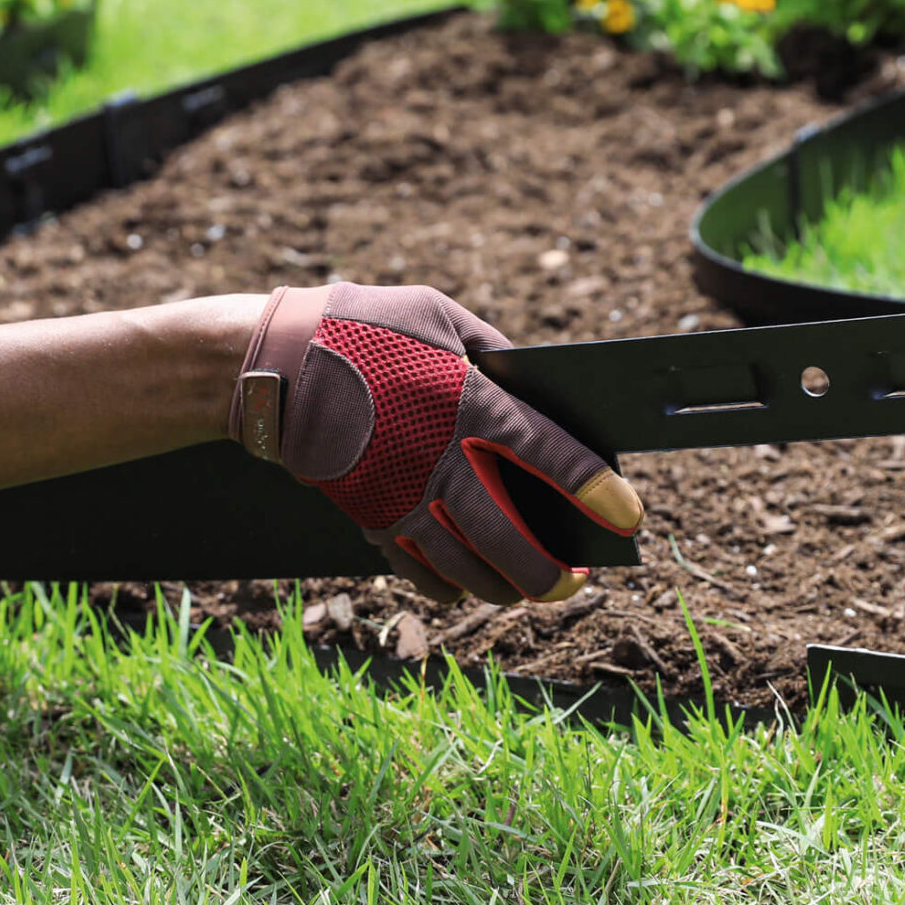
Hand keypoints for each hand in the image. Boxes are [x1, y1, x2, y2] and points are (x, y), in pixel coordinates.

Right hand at [230, 283, 643, 604]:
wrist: (275, 366)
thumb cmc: (366, 327)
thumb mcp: (441, 316)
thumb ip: (495, 353)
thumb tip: (538, 391)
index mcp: (470, 403)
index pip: (551, 457)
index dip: (595, 491)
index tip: (629, 514)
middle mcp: (442, 461)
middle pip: (512, 539)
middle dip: (554, 573)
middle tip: (577, 580)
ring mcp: (403, 498)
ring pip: (469, 568)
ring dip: (508, 588)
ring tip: (533, 589)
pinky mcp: (370, 518)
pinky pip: (418, 572)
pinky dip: (449, 587)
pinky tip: (470, 586)